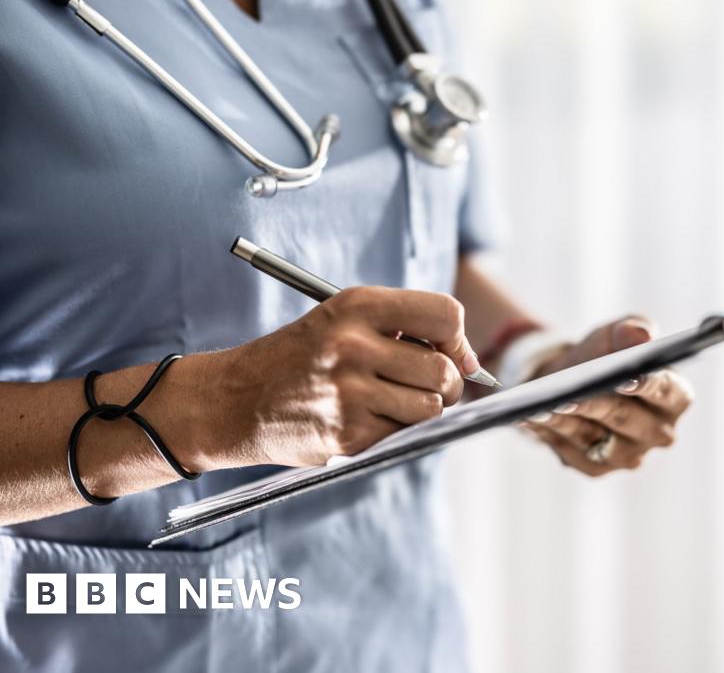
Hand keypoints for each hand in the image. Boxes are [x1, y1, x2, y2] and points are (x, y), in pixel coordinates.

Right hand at [196, 287, 476, 468]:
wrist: (233, 400)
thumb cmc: (303, 357)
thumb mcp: (344, 319)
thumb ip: (407, 329)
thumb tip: (473, 364)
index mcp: (357, 306)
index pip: (445, 314)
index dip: (457, 338)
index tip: (452, 352)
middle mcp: (353, 346)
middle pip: (444, 369)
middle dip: (448, 382)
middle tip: (427, 384)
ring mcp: (349, 393)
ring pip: (431, 406)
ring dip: (425, 408)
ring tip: (394, 399)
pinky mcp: (346, 435)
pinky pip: (403, 434)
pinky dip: (396, 429)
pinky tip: (366, 417)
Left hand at [520, 318, 694, 475]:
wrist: (570, 380)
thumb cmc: (603, 356)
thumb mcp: (615, 334)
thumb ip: (632, 329)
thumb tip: (641, 336)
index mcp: (675, 397)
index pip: (669, 393)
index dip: (650, 386)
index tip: (627, 378)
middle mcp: (659, 432)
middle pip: (629, 420)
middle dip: (599, 406)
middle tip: (571, 395)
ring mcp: (628, 455)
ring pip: (595, 437)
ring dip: (567, 421)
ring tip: (542, 405)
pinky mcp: (596, 468)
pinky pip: (569, 450)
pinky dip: (549, 432)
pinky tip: (529, 417)